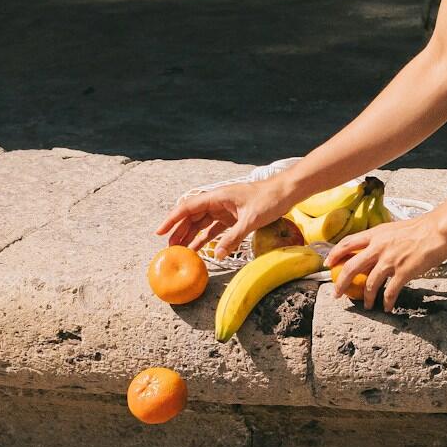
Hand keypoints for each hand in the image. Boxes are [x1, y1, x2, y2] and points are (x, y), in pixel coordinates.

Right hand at [156, 179, 288, 255]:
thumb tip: (216, 254)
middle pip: (192, 217)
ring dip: (191, 236)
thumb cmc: (269, 200)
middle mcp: (217, 202)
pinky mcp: (232, 217)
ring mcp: (224, 210)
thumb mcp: (250, 220)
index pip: (188, 207)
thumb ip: (233, 238)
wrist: (286, 192)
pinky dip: (206, 238)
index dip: (172, 220)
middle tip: (169, 248)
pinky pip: (214, 229)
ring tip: (180, 251)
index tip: (160, 231)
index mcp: (217, 197)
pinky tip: (199, 249)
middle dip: (179, 232)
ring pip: (202, 224)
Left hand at [325, 215, 446, 311]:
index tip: (328, 263)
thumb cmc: (421, 228)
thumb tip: (377, 247)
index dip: (334, 254)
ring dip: (366, 297)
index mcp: (375, 234)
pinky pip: (390, 292)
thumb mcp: (394, 229)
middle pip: (351, 267)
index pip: (347, 243)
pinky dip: (387, 302)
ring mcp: (389, 261)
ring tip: (367, 305)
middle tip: (337, 293)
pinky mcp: (402, 272)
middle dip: (341, 283)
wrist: (438, 230)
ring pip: (369, 284)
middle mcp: (378, 248)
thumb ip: (383, 239)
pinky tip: (387, 307)